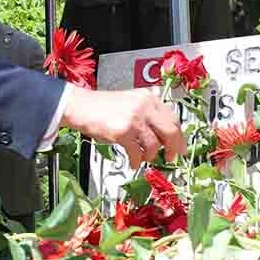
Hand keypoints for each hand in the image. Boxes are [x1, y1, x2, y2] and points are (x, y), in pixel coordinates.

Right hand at [61, 87, 185, 168]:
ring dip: (151, 155)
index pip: (173, 118)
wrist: (80, 106)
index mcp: (148, 98)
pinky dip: (137, 161)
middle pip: (171, 131)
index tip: (180, 146)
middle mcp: (144, 106)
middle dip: (174, 148)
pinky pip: (138, 152)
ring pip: (155, 144)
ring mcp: (134, 119)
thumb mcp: (130, 102)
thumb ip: (148, 113)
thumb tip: (164, 133)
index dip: (179, 136)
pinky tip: (134, 162)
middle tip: (171, 157)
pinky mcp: (123, 132)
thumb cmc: (101, 107)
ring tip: (144, 157)